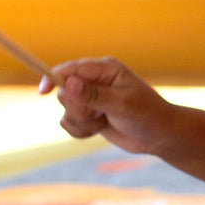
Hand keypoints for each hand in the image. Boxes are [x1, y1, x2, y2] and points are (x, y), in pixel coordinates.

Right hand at [43, 57, 171, 152]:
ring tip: (103, 122)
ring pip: (66, 110)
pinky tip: (99, 130)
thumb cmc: (147, 115)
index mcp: (105, 69)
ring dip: (82, 122)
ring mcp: (91, 98)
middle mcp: (95, 80)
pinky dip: (81, 131)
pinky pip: (69, 123)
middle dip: (79, 110)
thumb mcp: (122, 105)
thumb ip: (94, 95)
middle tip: (99, 115)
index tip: (44, 91)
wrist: (159, 136)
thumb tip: (68, 83)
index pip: (71, 68)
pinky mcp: (89, 114)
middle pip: (65, 92)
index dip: (54, 77)